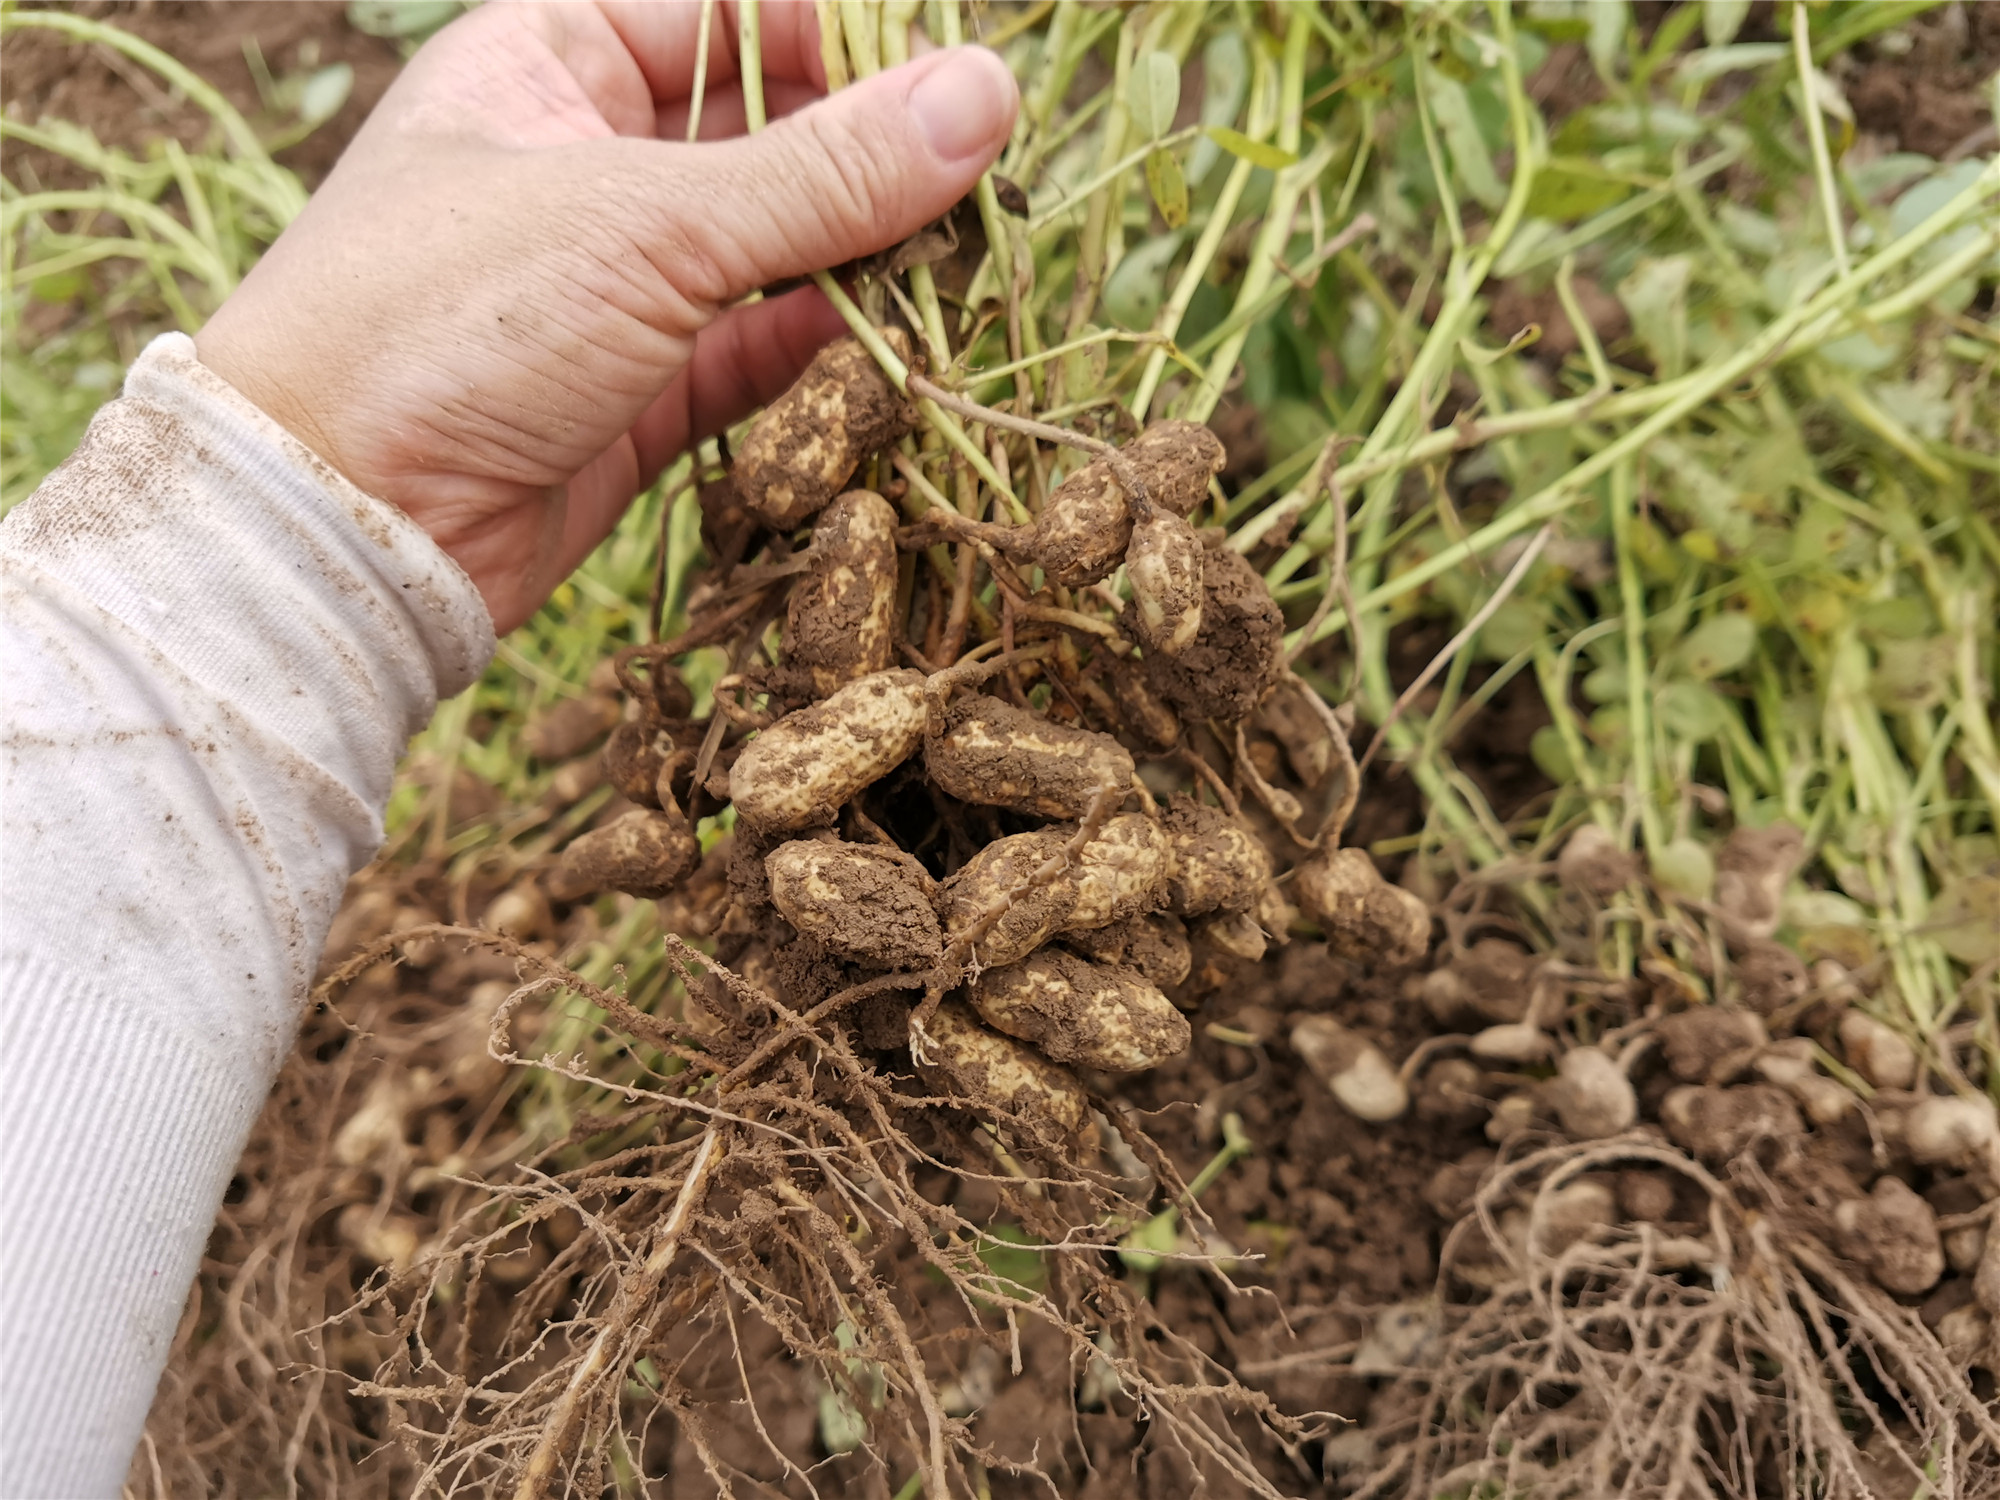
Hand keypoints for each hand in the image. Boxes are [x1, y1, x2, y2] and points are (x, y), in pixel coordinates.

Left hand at [195, 2, 1015, 632]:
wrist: (343, 522)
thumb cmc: (451, 318)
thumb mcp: (645, 222)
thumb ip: (823, 170)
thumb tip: (985, 95)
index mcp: (552, 57)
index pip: (733, 7)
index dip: (847, 37)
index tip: (959, 82)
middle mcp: (587, 159)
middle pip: (767, 130)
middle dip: (872, 160)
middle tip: (985, 191)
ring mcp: (615, 284)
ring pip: (774, 250)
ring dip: (864, 263)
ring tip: (966, 274)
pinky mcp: (641, 394)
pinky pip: (761, 354)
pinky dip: (828, 354)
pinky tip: (903, 353)